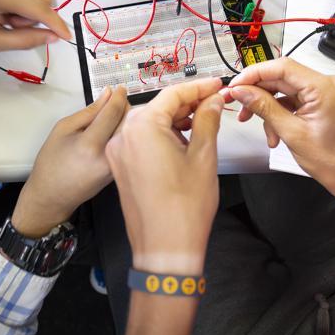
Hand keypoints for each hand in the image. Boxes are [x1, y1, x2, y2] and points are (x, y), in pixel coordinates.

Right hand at [11, 86, 128, 237]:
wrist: (52, 197)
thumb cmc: (52, 162)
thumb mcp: (63, 129)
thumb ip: (88, 112)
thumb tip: (107, 95)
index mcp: (90, 144)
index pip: (113, 113)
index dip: (118, 97)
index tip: (120, 88)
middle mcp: (108, 157)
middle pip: (127, 123)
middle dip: (126, 107)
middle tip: (118, 99)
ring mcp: (116, 167)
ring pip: (130, 135)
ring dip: (127, 120)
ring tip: (115, 115)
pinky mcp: (119, 173)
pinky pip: (127, 147)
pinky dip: (125, 135)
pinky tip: (116, 131)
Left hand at [106, 78, 224, 275]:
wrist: (165, 249)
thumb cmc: (183, 209)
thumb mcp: (203, 156)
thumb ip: (207, 120)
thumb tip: (212, 101)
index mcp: (142, 126)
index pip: (173, 94)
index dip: (199, 87)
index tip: (216, 85)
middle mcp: (123, 135)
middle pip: (159, 105)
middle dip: (187, 102)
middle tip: (214, 102)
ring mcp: (118, 151)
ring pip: (150, 122)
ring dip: (175, 119)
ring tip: (203, 121)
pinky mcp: (120, 166)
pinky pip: (141, 139)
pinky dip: (162, 134)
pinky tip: (183, 139)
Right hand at [227, 58, 334, 217]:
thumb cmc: (332, 160)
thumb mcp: (290, 132)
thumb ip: (264, 107)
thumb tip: (242, 90)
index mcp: (326, 88)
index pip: (283, 67)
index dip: (255, 74)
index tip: (237, 84)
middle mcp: (330, 83)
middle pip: (282, 77)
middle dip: (259, 93)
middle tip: (240, 105)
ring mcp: (327, 90)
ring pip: (285, 89)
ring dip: (269, 107)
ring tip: (262, 129)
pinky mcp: (323, 98)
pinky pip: (294, 97)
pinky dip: (281, 111)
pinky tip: (275, 130)